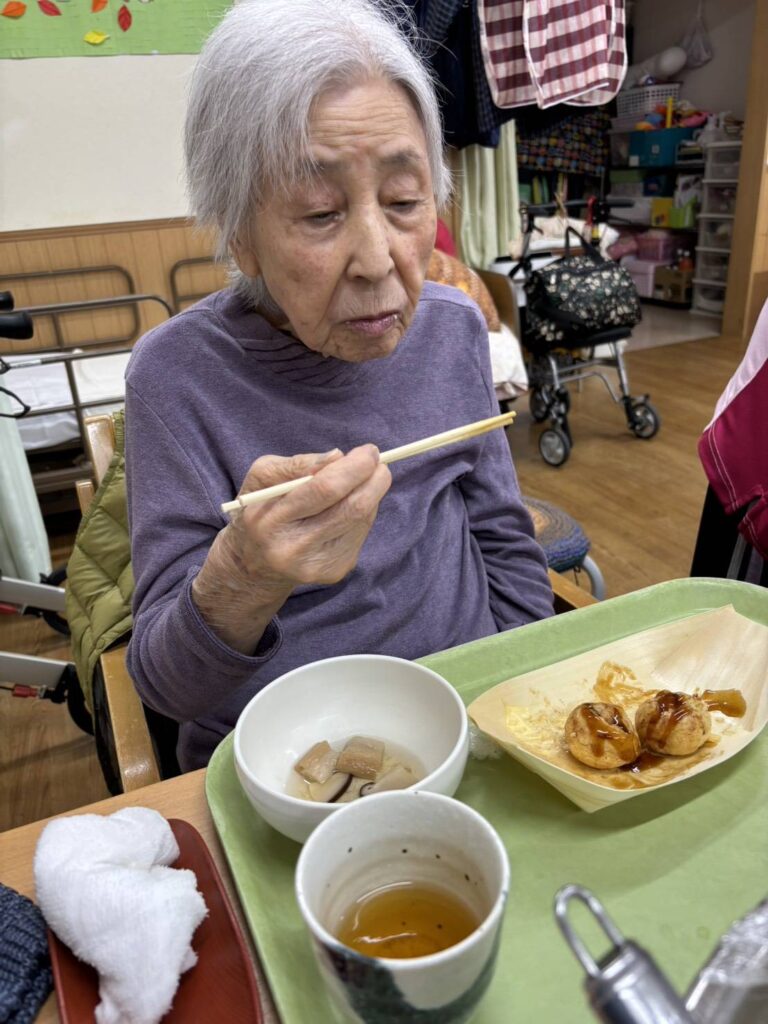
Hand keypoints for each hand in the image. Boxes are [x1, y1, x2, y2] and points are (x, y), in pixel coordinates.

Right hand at [192, 446, 390, 651]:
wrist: (253, 564)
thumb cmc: (260, 509)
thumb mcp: (262, 477)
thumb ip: (297, 464)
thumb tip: (337, 456)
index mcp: (271, 521)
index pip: (324, 490)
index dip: (354, 467)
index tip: (368, 451)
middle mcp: (295, 549)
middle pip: (352, 508)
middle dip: (374, 479)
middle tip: (376, 461)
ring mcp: (319, 565)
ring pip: (362, 519)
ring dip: (370, 493)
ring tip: (359, 481)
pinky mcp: (335, 571)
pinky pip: (361, 532)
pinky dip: (363, 512)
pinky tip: (347, 506)